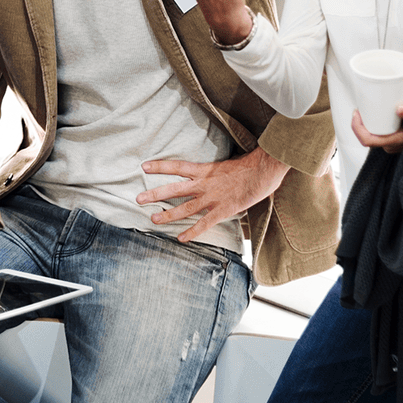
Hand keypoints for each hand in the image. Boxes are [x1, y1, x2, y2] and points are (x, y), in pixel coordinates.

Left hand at [137, 146, 289, 243]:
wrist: (263, 170)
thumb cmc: (249, 165)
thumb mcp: (227, 163)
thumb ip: (215, 171)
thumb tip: (210, 174)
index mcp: (205, 170)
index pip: (177, 166)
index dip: (160, 166)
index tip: (144, 166)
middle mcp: (204, 184)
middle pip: (174, 189)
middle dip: (155, 194)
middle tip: (138, 198)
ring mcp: (212, 198)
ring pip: (185, 208)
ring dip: (168, 215)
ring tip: (153, 220)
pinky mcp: (223, 210)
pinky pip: (204, 223)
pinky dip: (192, 232)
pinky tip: (181, 239)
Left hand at [350, 106, 402, 152]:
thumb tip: (401, 109)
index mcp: (394, 141)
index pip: (368, 140)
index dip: (357, 127)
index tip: (356, 113)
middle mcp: (389, 146)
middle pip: (365, 137)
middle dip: (358, 123)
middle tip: (358, 109)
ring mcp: (389, 145)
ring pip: (369, 137)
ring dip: (363, 125)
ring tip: (362, 111)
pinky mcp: (389, 142)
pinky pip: (374, 136)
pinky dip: (368, 127)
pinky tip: (366, 117)